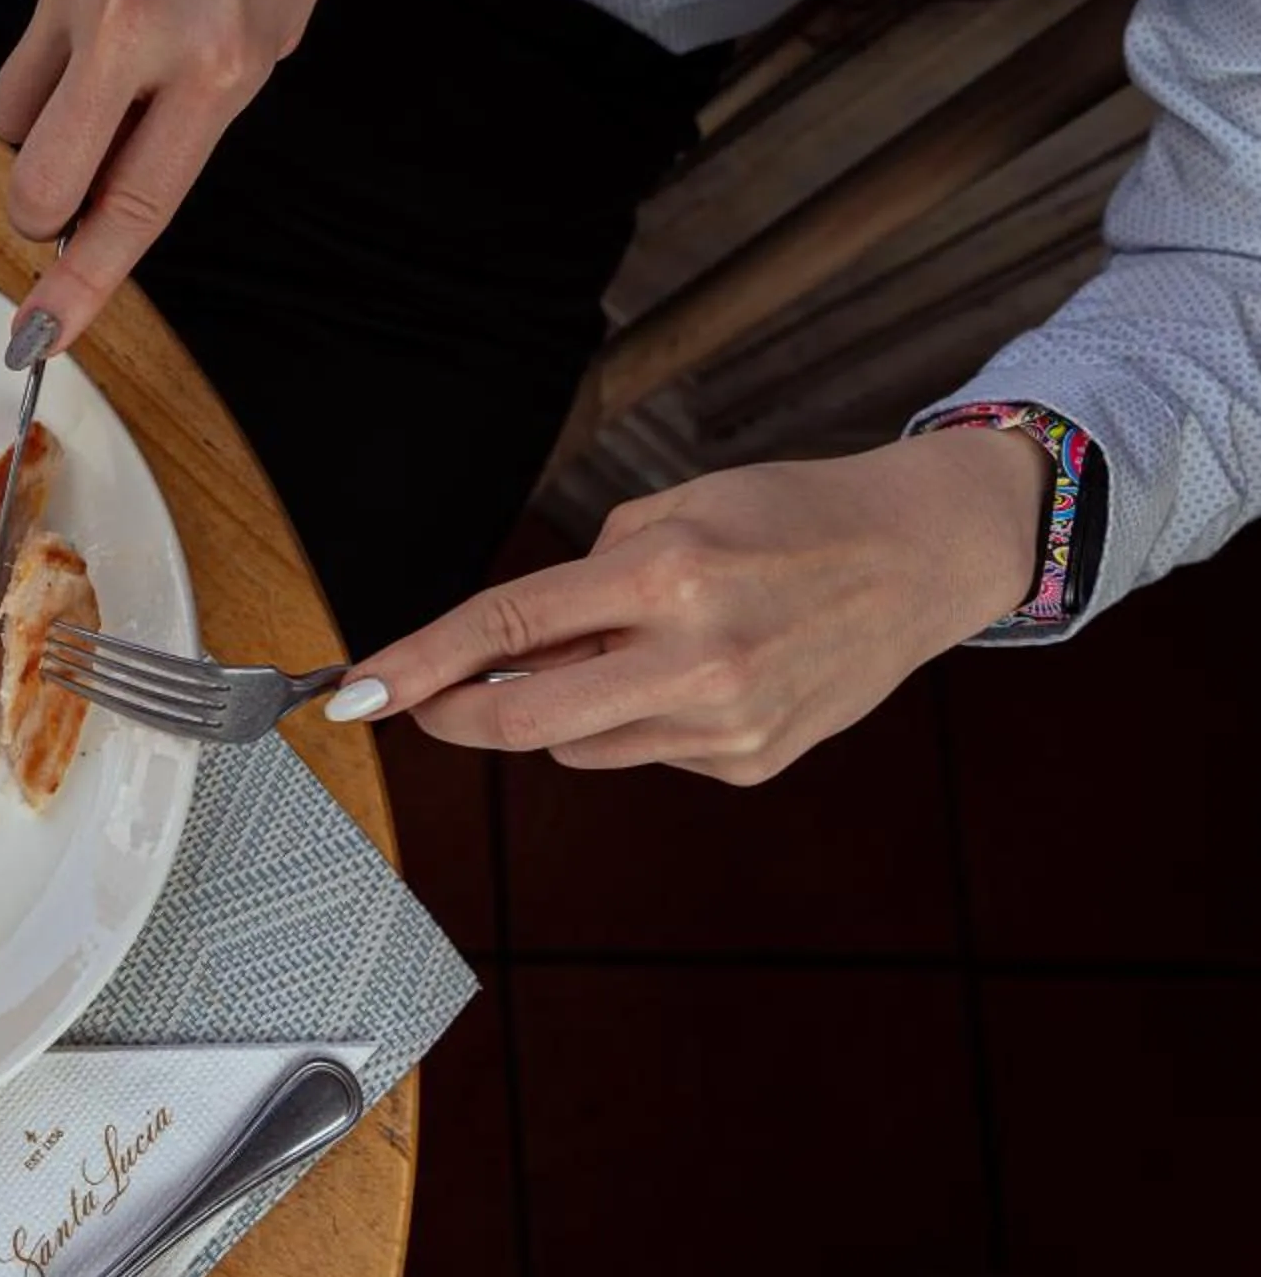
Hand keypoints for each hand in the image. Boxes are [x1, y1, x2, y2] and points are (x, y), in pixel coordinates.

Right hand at [0, 0, 350, 361]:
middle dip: (39, 212)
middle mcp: (136, 30)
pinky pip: (31, 31)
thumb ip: (204, 104)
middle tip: (61, 200)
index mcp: (218, 60)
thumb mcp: (280, 11)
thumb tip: (124, 175)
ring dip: (46, 119)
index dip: (81, 287)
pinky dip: (64, 26)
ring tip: (108, 56)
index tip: (39, 339)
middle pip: (38, 180)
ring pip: (16, 111)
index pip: (133, 205)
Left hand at [325, 429, 1051, 783]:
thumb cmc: (787, 518)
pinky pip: (645, 753)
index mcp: (667, 575)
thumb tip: (494, 660)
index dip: (417, 664)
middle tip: (426, 698)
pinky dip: (642, 719)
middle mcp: (698, 659)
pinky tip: (704, 676)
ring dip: (568, 705)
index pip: (505, 627)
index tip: (358, 692)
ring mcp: (728, 723)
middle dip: (456, 712)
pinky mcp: (751, 762)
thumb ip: (578, 589)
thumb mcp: (672, 514)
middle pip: (522, 719)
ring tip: (637, 647)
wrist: (920, 557)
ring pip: (577, 743)